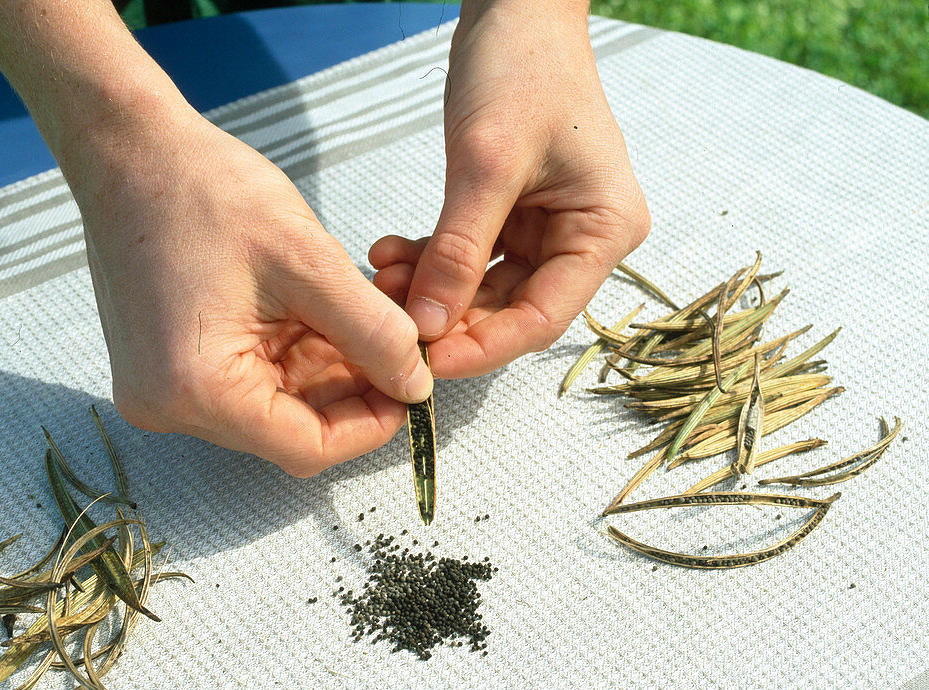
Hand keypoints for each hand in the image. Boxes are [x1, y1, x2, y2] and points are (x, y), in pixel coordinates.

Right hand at [72, 106, 431, 475]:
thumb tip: (417, 385)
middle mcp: (169, 407)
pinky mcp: (166, 369)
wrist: (131, 151)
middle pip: (289, 429)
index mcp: (195, 389)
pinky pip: (247, 381)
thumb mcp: (309, 262)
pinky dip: (290, 355)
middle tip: (395, 344)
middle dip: (350, 391)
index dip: (370, 425)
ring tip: (357, 315)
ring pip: (273, 406)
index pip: (306, 449)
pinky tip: (315, 312)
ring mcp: (162, 390)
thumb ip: (373, 332)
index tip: (412, 387)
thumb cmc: (205, 191)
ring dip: (323, 370)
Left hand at [369, 0, 649, 378]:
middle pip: (511, 308)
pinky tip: (388, 254)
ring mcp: (548, 229)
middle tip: (389, 320)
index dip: (484, 346)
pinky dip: (429, 260)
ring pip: (483, 287)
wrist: (515, 9)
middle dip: (448, 316)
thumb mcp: (486, 164)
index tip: (426, 360)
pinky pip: (469, 256)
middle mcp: (583, 238)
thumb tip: (429, 325)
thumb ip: (458, 251)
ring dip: (430, 289)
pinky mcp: (513, 216)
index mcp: (604, 230)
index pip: (543, 316)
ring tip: (380, 276)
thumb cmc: (521, 68)